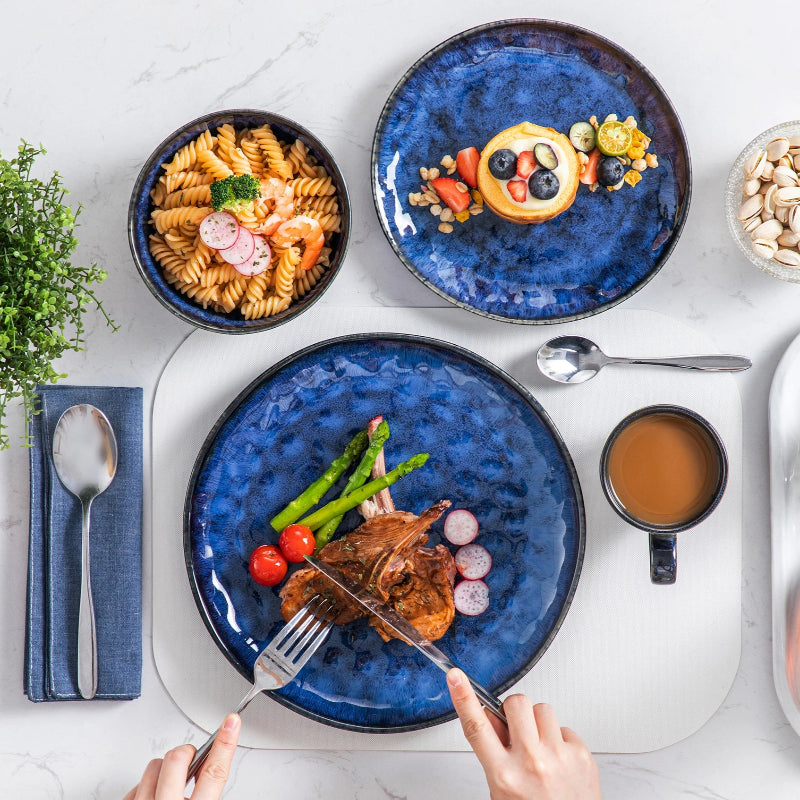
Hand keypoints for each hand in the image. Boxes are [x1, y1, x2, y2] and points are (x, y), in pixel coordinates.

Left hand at [123, 713, 240, 799]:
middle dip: (185, 753)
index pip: (214, 773)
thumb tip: (209, 769)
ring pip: (153, 766)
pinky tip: (151, 797)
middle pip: (177, 759)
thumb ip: (206, 793)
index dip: (225, 743)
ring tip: (166, 789)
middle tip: (190, 761)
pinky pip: (134, 784)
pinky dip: (144, 787)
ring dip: (163, 771)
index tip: (231, 722)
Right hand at [446, 669, 600, 799]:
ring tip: (540, 748)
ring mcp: (558, 757)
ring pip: (542, 709)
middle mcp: (531, 763)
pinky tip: (559, 760)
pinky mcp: (581, 755)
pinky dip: (559, 740)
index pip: (477, 728)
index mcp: (504, 775)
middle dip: (514, 710)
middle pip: (516, 703)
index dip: (464, 698)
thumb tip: (493, 719)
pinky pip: (564, 727)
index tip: (456, 677)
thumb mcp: (501, 791)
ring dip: (538, 723)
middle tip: (517, 727)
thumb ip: (494, 753)